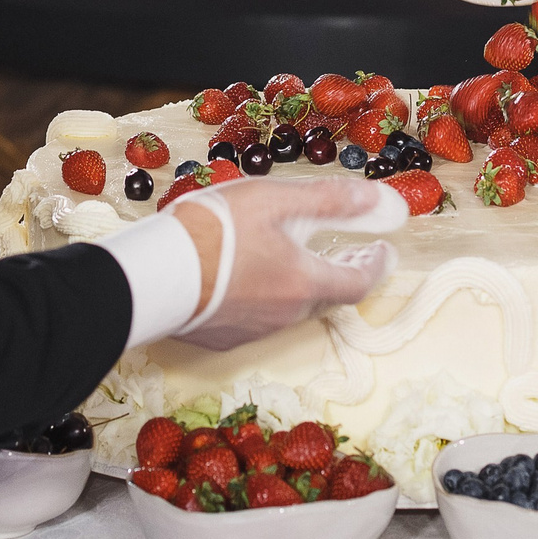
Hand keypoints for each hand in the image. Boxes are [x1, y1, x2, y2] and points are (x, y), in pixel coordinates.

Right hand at [171, 175, 404, 351]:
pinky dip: (270, 297)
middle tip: (348, 253)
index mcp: (304, 283)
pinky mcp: (221, 337)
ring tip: (300, 260)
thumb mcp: (276, 201)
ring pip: (294, 310)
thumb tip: (387, 203)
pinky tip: (253, 277)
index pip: (359, 283)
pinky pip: (259, 319)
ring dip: (306, 286)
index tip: (381, 251)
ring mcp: (252, 331)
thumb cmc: (212, 232)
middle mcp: (285, 315)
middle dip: (343, 274)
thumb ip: (332, 201)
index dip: (375, 266)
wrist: (150, 276)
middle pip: (328, 298)